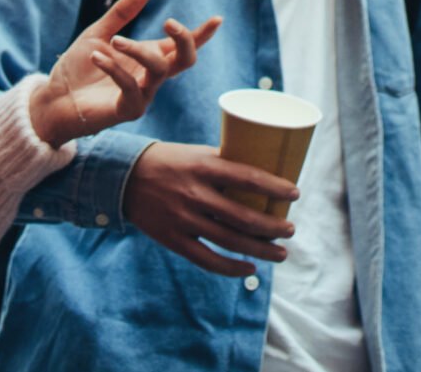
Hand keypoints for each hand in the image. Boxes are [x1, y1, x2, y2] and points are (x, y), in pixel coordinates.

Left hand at [28, 0, 220, 147]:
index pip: (180, 45)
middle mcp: (150, 76)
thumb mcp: (99, 33)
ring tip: (114, 40)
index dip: (202, 34)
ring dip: (138, 50)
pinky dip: (115, 68)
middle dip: (184, 40)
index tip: (218, 18)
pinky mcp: (128, 110)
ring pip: (159, 69)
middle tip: (169, 23)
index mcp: (147, 56)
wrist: (54, 99)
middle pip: (185, 60)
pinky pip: (131, 87)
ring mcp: (143, 94)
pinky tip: (97, 56)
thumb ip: (122, 13)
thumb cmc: (78, 69)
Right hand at [121, 140, 299, 277]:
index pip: (248, 178)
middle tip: (291, 230)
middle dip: (273, 227)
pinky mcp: (174, 239)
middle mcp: (195, 193)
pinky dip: (232, 267)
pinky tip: (250, 268)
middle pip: (243, 216)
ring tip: (281, 253)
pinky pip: (208, 260)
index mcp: (204, 166)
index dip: (274, 187)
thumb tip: (263, 176)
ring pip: (230, 240)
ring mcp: (184, 219)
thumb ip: (225, 164)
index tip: (295, 194)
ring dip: (261, 249)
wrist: (125, 176)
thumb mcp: (197, 154)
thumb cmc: (170, 161)